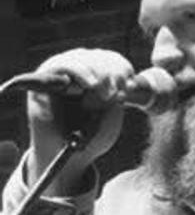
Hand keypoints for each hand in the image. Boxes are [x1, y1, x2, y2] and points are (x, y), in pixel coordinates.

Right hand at [27, 48, 134, 193]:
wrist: (70, 158)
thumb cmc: (93, 138)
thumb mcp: (111, 114)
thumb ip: (115, 93)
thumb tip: (113, 76)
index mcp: (97, 79)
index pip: (111, 60)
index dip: (122, 67)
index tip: (130, 85)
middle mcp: (78, 73)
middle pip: (97, 56)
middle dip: (112, 71)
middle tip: (119, 90)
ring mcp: (60, 74)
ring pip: (81, 57)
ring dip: (98, 72)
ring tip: (105, 93)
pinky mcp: (44, 79)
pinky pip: (61, 65)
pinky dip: (79, 72)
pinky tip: (91, 85)